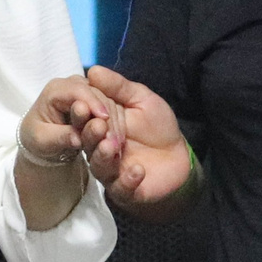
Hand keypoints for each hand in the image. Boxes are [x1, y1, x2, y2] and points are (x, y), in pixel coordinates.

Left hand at [22, 74, 121, 168]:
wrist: (42, 140)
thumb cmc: (38, 138)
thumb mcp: (43, 141)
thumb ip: (60, 137)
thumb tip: (77, 139)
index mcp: (55, 90)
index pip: (78, 91)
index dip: (93, 103)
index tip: (104, 120)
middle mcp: (73, 85)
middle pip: (97, 94)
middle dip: (106, 115)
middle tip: (113, 138)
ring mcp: (87, 91)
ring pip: (108, 100)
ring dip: (114, 121)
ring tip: (115, 142)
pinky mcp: (97, 100)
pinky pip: (112, 108)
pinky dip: (115, 123)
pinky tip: (117, 138)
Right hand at [83, 66, 194, 207]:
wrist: (179, 158)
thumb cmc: (157, 127)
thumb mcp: (141, 100)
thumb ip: (119, 87)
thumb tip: (93, 71)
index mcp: (99, 127)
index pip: (83, 120)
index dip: (82, 113)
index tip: (82, 104)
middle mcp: (99, 149)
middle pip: (87, 143)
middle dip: (90, 135)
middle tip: (98, 126)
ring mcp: (112, 171)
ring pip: (100, 166)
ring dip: (104, 156)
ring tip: (113, 146)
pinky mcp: (126, 190)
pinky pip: (121, 189)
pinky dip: (127, 181)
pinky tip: (137, 170)